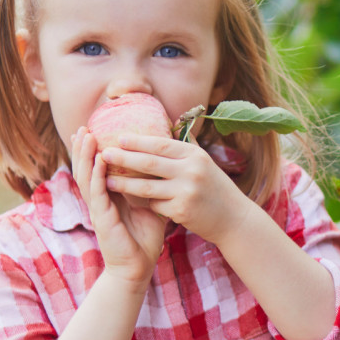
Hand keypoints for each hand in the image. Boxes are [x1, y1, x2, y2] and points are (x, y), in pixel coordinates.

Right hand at [71, 127, 167, 283]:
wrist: (138, 267)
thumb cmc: (144, 238)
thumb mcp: (147, 205)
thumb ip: (147, 187)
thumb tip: (164, 166)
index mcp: (109, 196)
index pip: (97, 168)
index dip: (93, 151)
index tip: (93, 129)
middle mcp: (100, 200)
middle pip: (86, 169)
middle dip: (83, 148)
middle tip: (82, 126)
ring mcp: (98, 209)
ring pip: (87, 178)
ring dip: (86, 156)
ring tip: (85, 136)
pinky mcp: (103, 219)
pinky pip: (98, 193)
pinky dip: (97, 175)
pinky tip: (99, 161)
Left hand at [100, 135, 256, 243]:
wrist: (234, 219)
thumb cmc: (215, 188)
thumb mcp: (204, 163)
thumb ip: (186, 144)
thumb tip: (171, 120)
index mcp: (195, 155)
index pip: (161, 144)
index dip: (138, 141)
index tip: (119, 138)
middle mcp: (191, 170)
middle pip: (149, 163)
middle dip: (123, 158)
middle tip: (104, 154)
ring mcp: (186, 191)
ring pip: (146, 187)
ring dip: (124, 184)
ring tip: (106, 181)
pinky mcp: (182, 211)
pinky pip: (155, 205)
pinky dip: (146, 204)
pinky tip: (137, 204)